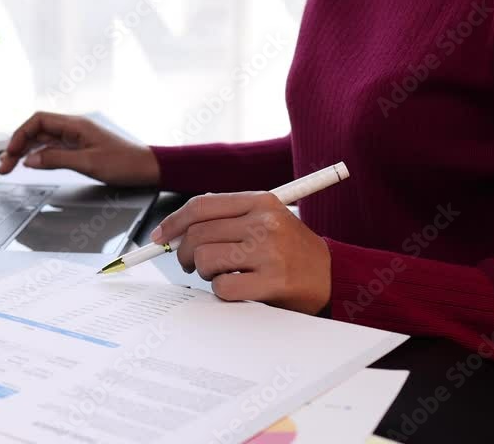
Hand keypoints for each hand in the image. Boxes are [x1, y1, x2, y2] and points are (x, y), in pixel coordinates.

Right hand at [0, 112, 159, 186]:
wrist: (148, 167)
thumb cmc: (125, 164)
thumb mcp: (89, 164)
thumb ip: (57, 160)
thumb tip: (30, 160)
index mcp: (76, 125)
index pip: (38, 121)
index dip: (19, 135)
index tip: (10, 153)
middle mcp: (74, 128)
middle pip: (36, 131)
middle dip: (17, 146)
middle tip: (3, 166)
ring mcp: (76, 138)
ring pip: (42, 141)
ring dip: (24, 152)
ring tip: (9, 167)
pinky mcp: (80, 149)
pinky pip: (53, 149)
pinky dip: (38, 156)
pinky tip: (30, 164)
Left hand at [152, 192, 331, 314]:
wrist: (333, 275)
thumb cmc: (291, 250)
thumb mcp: (266, 219)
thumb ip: (228, 218)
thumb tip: (177, 229)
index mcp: (260, 201)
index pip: (201, 206)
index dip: (173, 222)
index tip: (160, 237)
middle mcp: (264, 222)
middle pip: (198, 234)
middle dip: (185, 254)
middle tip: (193, 265)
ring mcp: (269, 251)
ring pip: (205, 260)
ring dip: (206, 273)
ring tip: (224, 275)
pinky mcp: (272, 280)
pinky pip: (222, 287)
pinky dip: (223, 292)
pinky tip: (240, 288)